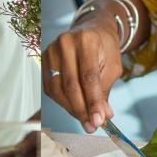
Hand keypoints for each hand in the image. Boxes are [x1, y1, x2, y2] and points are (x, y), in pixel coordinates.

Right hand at [41, 17, 123, 131]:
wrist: (93, 30)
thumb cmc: (105, 49)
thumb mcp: (113, 66)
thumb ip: (105, 90)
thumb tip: (101, 117)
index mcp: (87, 40)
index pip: (89, 77)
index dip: (93, 102)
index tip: (98, 121)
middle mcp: (66, 43)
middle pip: (71, 85)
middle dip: (82, 110)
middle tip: (92, 126)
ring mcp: (52, 50)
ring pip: (58, 89)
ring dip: (72, 109)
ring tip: (86, 119)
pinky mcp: (44, 59)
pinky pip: (50, 88)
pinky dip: (63, 102)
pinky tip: (75, 107)